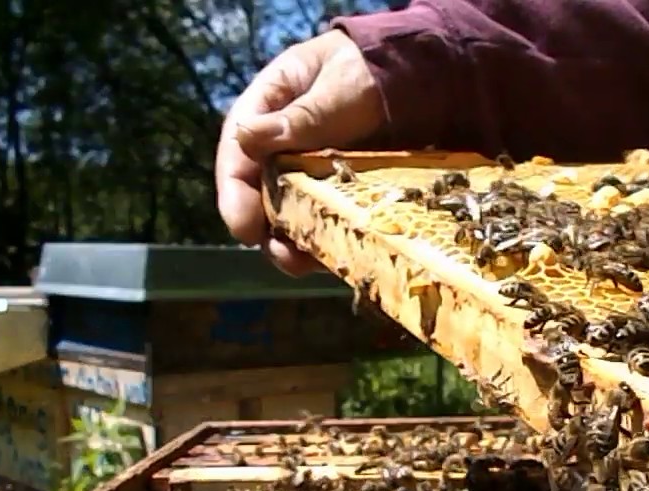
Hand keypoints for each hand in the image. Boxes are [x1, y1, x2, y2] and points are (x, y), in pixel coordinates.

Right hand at [215, 30, 384, 276]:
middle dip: (264, 227)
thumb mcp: (339, 85)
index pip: (238, 150)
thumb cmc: (370, 68)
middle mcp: (278, 143)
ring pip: (286, 211)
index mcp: (267, 106)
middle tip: (280, 254)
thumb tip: (248, 138)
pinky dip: (324, 239)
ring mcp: (305, 168)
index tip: (242, 226)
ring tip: (304, 264)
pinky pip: (321, 218)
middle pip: (258, 191)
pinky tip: (334, 258)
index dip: (235, 191)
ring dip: (292, 241)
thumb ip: (302, 115)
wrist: (413, 73)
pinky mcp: (333, 189)